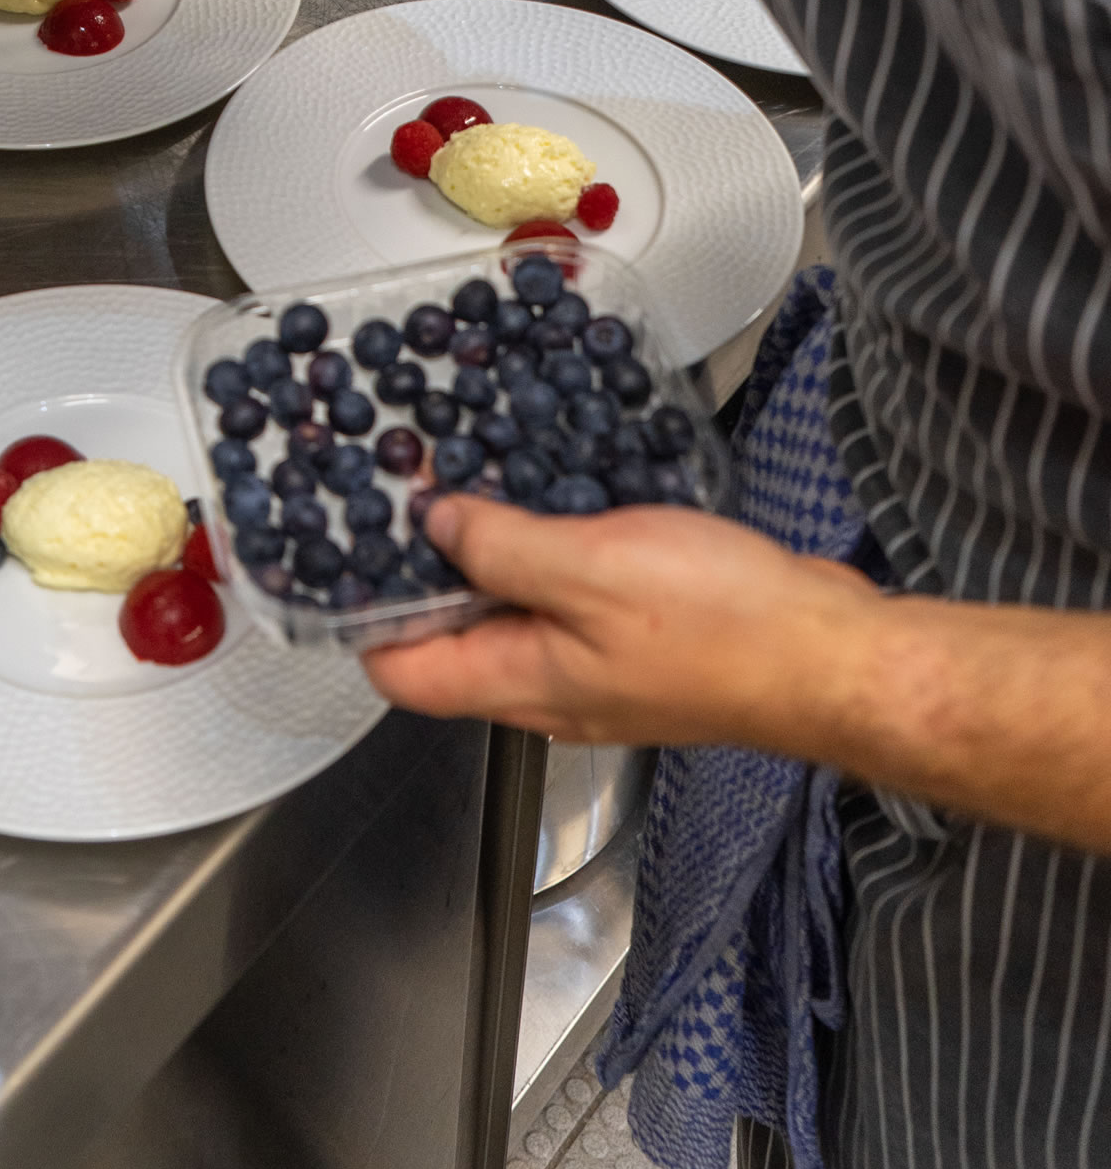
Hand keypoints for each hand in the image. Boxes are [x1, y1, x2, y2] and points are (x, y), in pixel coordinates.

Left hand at [365, 494, 881, 756]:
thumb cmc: (725, 627)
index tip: (338, 551)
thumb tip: (438, 524)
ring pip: (518, 613)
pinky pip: (576, 598)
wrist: (831, 655)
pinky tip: (565, 496)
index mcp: (523, 683)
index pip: (403, 674)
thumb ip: (502, 547)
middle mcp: (553, 690)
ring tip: (475, 478)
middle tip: (407, 489)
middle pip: (455, 640)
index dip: (360, 617)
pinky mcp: (646, 642)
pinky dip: (557, 549)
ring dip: (493, 550)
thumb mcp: (589, 568)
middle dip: (425, 568)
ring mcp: (601, 670)